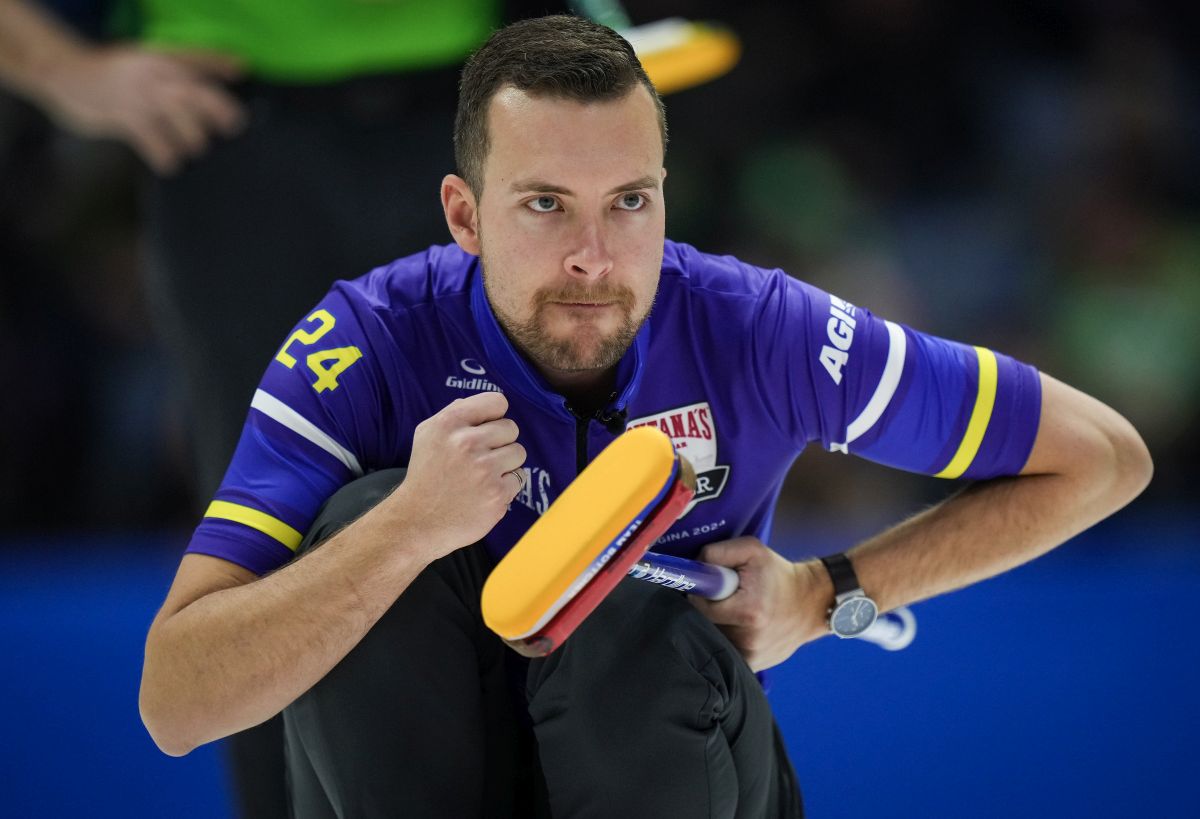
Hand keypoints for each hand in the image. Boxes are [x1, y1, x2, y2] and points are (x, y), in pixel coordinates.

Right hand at [40, 44, 245, 173]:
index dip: (221, 63)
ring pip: (180, 121)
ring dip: (192, 140)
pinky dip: (166, 156)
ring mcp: (139, 96)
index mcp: (161, 58)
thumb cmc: (117, 75)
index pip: (197, 57)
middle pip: (196, 94)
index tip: (242, 71)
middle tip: (231, 128)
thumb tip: (235, 68)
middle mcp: (154, 74)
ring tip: (191, 148)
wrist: (66, 74)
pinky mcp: (123, 117)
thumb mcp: (149, 60)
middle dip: (219, 113)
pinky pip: (154, 141)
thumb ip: (187, 65)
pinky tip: (169, 162)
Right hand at [391, 392, 525, 559]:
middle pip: (511, 428)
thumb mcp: (427, 435)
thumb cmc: (425, 476)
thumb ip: (454, 413)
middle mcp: (467, 443)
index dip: (494, 416)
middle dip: (500, 442)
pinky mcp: (497, 494)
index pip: (497, 402)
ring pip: (519, 452)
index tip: (486, 429)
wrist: (418, 522)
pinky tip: (486, 492)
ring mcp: (484, 470)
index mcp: (450, 424)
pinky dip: (507, 486)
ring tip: (484, 476)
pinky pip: (520, 478)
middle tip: (481, 459)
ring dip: (506, 464)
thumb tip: (480, 404)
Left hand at [689, 538, 830, 670]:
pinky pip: (727, 654)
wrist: (811, 604)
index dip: (700, 596)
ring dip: (718, 627)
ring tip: (736, 614)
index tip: (710, 589)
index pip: (700, 608)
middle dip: (708, 612)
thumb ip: (718, 552)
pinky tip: (742, 629)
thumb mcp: (752, 550)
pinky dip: (728, 641)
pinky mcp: (754, 667)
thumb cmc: (777, 574)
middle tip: (724, 600)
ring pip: (715, 640)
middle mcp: (750, 640)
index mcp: (749, 611)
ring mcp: (752, 657)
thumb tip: (695, 568)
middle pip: (705, 626)